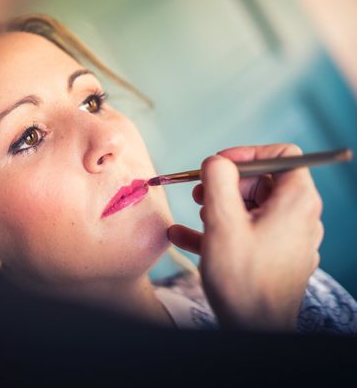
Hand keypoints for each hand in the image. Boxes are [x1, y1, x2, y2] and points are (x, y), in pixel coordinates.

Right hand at [167, 144, 323, 331]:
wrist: (254, 329)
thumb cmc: (243, 279)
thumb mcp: (222, 221)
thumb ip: (217, 181)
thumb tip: (215, 160)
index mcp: (296, 201)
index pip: (282, 155)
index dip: (247, 153)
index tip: (219, 165)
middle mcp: (299, 217)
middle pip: (263, 181)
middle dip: (227, 182)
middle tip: (200, 192)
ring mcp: (288, 238)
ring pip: (252, 207)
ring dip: (219, 205)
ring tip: (195, 215)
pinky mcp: (274, 257)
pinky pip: (247, 232)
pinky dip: (219, 229)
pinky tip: (183, 235)